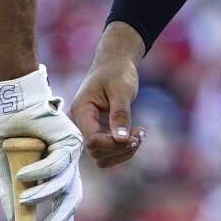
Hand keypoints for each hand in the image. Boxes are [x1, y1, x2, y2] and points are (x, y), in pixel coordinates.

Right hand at [0, 66, 83, 220]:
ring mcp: (69, 149)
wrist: (8, 99)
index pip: (63, 196)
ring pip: (64, 182)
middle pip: (71, 194)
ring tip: (24, 199)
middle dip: (62, 216)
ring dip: (43, 194)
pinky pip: (56, 163)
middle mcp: (65, 160)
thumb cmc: (4, 128)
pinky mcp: (69, 138)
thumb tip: (14, 219)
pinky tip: (24, 175)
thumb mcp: (3, 164)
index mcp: (52, 167)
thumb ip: (9, 190)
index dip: (63, 218)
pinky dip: (40, 171)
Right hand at [70, 25, 146, 168]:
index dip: (114, 144)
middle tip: (140, 134)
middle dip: (121, 149)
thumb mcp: (122, 89)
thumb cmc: (117, 71)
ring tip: (139, 135)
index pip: (93, 141)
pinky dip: (123, 149)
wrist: (114, 63)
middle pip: (96, 153)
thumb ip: (120, 114)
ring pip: (102, 157)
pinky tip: (135, 135)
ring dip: (123, 152)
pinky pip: (108, 151)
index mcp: (81, 111)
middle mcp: (80, 124)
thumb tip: (122, 140)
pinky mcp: (98, 132)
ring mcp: (88, 129)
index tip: (135, 137)